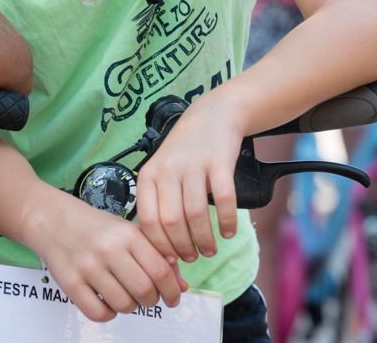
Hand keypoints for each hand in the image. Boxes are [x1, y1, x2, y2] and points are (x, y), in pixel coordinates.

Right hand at [20, 191, 185, 321]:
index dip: (172, 290)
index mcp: (127, 233)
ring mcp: (87, 266)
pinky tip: (106, 300)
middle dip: (152, 300)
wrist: (50, 218)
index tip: (173, 298)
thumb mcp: (127, 231)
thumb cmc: (94, 227)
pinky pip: (98, 313)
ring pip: (123, 305)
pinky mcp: (69, 282)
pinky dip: (108, 313)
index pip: (161, 270)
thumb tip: (181, 286)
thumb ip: (156, 255)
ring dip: (130, 307)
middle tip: (147, 297)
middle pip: (145, 291)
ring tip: (125, 295)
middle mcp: (108, 248)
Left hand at [135, 91, 243, 263]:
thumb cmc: (184, 153)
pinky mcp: (218, 162)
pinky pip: (224, 199)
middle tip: (193, 258)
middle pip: (171, 222)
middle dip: (183, 247)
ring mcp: (193, 165)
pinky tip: (228, 232)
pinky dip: (227, 221)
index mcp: (148, 175)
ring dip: (204, 239)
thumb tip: (162, 250)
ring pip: (195, 214)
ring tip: (210, 249)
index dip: (160, 246)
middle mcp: (167, 169)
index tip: (171, 260)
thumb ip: (158, 203)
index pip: (148, 221)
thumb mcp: (161, 172)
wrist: (212, 116)